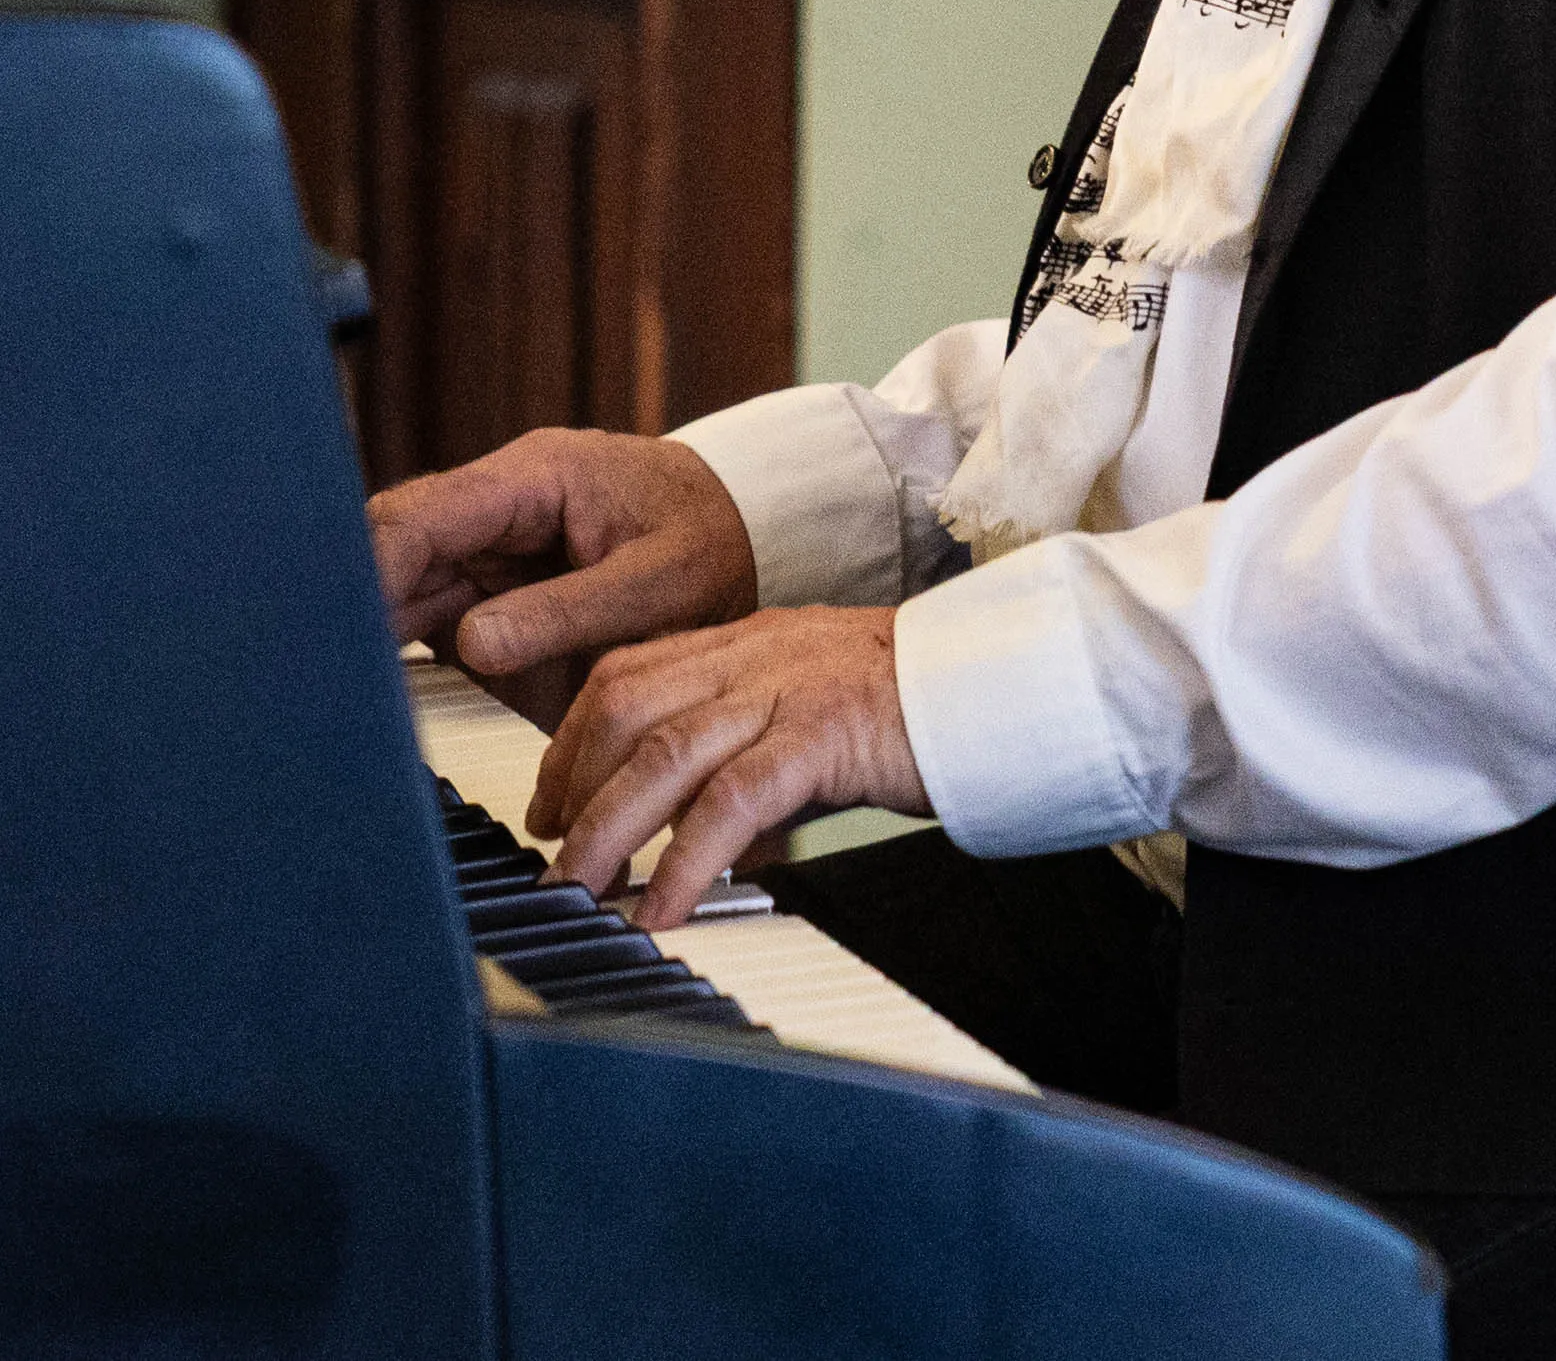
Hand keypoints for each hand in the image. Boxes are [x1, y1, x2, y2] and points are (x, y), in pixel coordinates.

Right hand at [367, 426, 757, 726]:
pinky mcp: (500, 574)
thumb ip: (565, 612)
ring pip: (408, 572)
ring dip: (374, 622)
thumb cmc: (712, 540)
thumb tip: (474, 646)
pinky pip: (437, 600)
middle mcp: (501, 500)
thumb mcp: (656, 585)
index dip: (373, 567)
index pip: (426, 514)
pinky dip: (406, 635)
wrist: (749, 523)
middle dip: (355, 596)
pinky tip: (381, 679)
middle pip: (401, 539)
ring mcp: (496, 536)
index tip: (341, 626)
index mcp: (535, 476)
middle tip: (322, 665)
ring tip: (341, 683)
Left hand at [534, 605, 927, 927]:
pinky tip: (664, 909)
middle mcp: (752, 657)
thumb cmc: (920, 704)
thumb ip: (759, 760)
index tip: (550, 802)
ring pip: (662, 753)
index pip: (627, 675)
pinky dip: (685, 861)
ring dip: (607, 829)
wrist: (1005, 674)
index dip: (573, 741)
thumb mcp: (817, 715)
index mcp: (745, 644)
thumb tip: (715, 841)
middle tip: (554, 859)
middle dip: (572, 787)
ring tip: (582, 892)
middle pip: (625, 709)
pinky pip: (733, 800)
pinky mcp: (823, 735)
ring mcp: (785, 692)